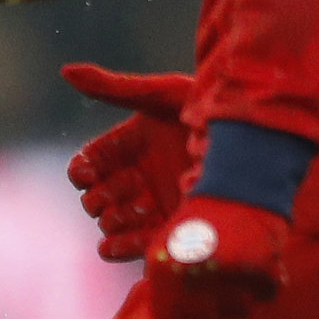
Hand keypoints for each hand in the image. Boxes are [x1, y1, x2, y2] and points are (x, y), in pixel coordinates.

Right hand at [62, 63, 195, 261]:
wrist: (252, 144)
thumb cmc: (207, 110)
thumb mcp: (160, 95)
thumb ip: (112, 88)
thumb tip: (66, 70)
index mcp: (131, 144)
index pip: (91, 161)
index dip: (81, 170)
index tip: (83, 174)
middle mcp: (138, 175)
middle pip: (98, 194)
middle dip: (95, 198)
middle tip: (104, 197)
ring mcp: (154, 203)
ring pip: (114, 221)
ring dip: (108, 222)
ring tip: (115, 218)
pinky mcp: (172, 226)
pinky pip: (137, 243)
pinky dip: (120, 248)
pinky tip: (112, 246)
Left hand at [144, 195, 288, 318]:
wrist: (240, 186)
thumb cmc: (204, 219)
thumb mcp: (169, 246)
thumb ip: (165, 284)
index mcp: (164, 269)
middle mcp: (192, 274)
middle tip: (221, 303)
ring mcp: (227, 272)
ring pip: (239, 313)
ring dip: (243, 300)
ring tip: (240, 276)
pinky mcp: (261, 267)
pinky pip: (267, 295)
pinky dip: (267, 285)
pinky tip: (261, 266)